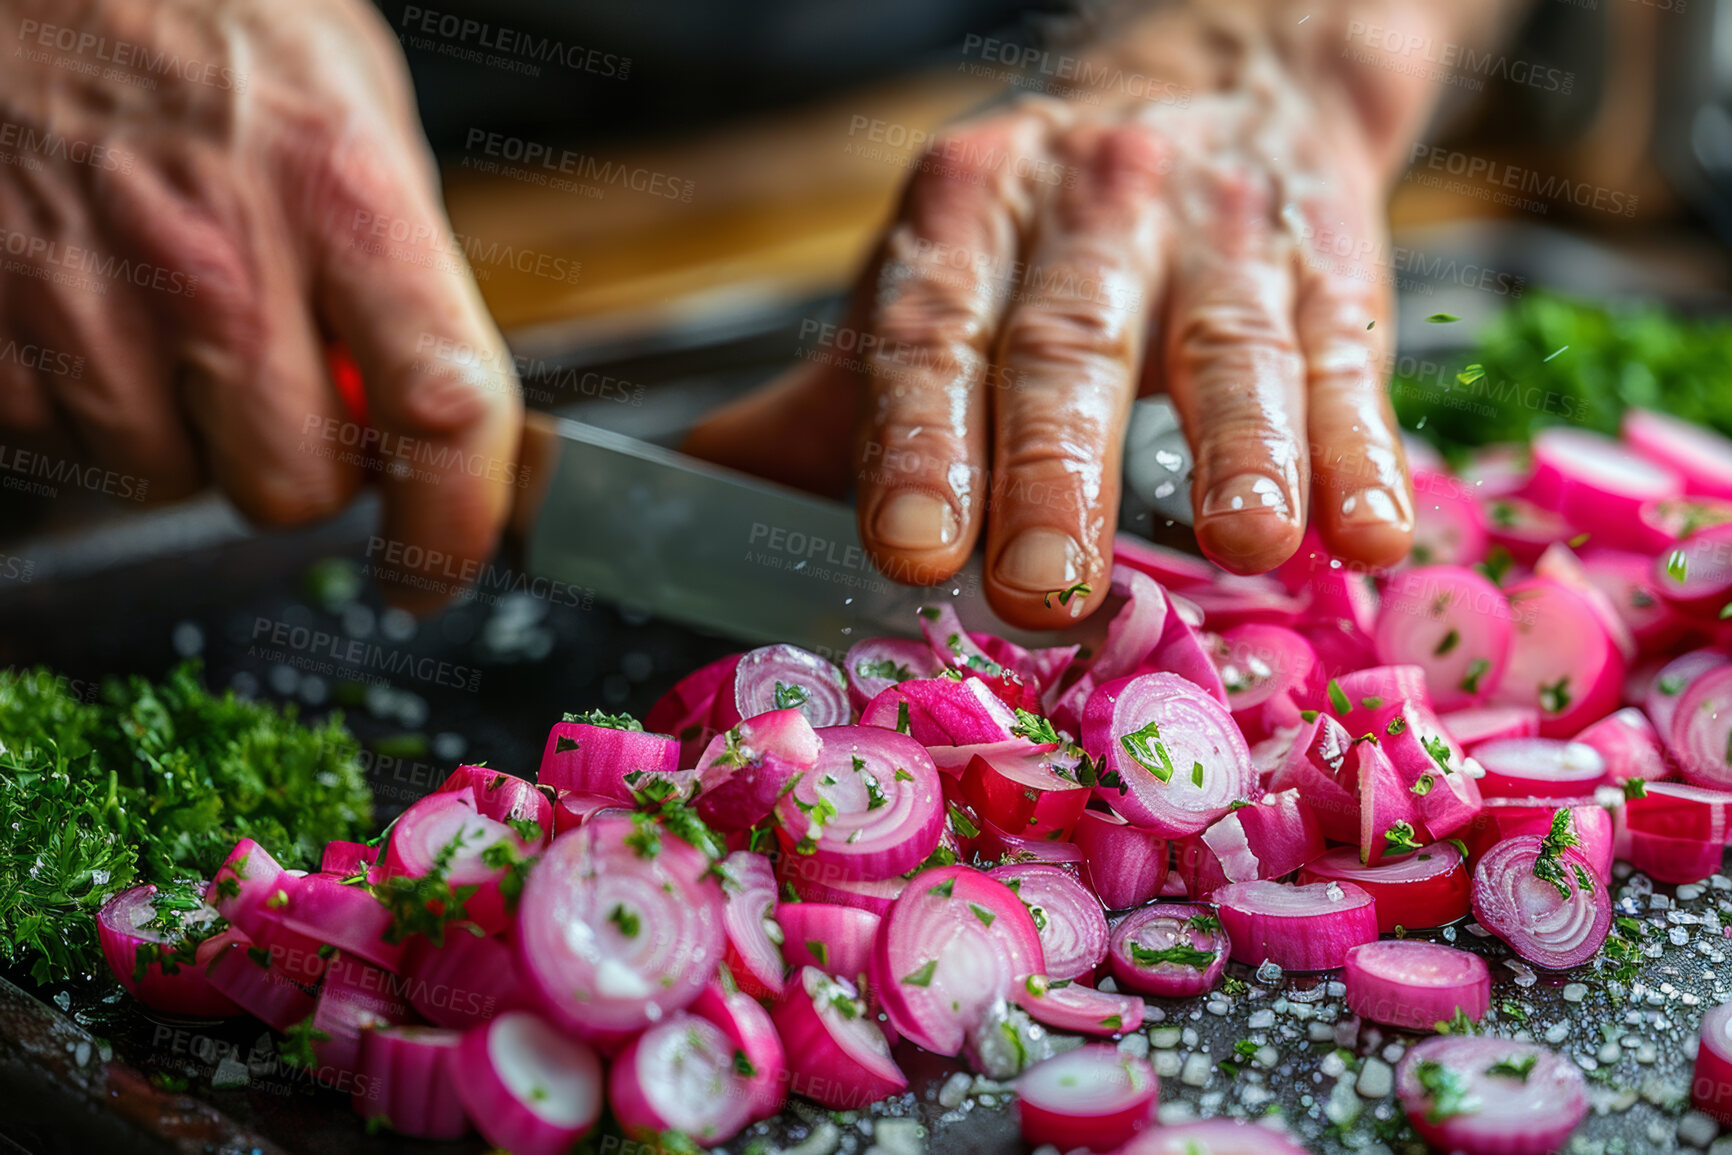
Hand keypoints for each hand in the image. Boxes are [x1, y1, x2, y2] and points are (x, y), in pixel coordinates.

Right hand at [0, 0, 520, 608]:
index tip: (442, 568)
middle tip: (280, 385)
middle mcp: (218, 257)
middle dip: (300, 466)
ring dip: (182, 434)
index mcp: (340, 194)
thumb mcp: (351, 100)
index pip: (442, 408)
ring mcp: (86, 292)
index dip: (454, 524)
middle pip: (292, 488)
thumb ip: (398, 262)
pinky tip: (87, 306)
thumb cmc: (197, 9)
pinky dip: (82, 402)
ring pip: (165, 481)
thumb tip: (423, 401)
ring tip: (165, 316)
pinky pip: (57, 441)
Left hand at [688, 1, 1459, 629]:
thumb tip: (698, 489)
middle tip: (1040, 590)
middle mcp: (1088, 212)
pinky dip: (1361, 448)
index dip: (919, 442)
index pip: (930, 332)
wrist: (1223, 80)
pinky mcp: (1331, 269)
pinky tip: (1370, 532)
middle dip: (1055, 472)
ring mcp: (1219, 236)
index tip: (909, 550)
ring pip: (1227, 344)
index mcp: (963, 218)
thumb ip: (831, 397)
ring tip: (1245, 546)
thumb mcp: (929, 280)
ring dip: (1239, 451)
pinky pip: (1347, 359)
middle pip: (1066, 346)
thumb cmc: (1041, 230)